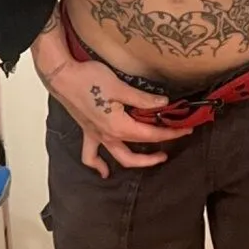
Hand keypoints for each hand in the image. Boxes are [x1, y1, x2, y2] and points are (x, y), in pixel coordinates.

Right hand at [44, 58, 192, 177]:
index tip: (186, 129)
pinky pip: (91, 155)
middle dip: (156, 152)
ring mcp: (96, 135)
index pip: (150, 134)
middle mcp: (108, 136)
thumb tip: (163, 104)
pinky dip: (98, 165)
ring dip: (136, 161)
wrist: (62, 77)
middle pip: (136, 152)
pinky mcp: (87, 130)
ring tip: (151, 160)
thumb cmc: (90, 79)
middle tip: (173, 145)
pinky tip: (104, 171)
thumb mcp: (120, 86)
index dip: (170, 132)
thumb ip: (142, 99)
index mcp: (119, 127)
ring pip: (118, 157)